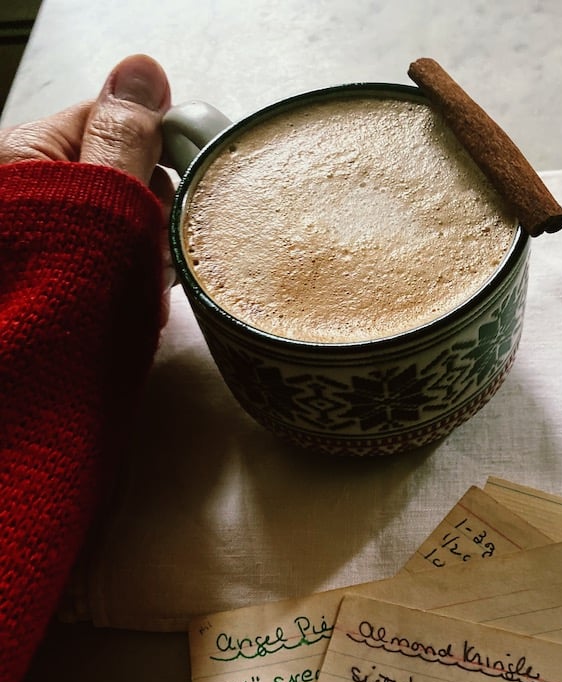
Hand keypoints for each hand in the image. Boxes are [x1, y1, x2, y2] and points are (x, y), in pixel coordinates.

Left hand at [0, 54, 174, 315]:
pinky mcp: (64, 280)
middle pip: (116, 172)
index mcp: (29, 154)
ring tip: (146, 290)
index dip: (155, 145)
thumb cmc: (62, 290)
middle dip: (149, 210)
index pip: (110, 118)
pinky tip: (135, 307)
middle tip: (155, 251)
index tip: (183, 183)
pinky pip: (112, 262)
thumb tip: (143, 70)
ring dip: (144, 253)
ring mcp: (48, 239)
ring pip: (119, 222)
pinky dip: (130, 282)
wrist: (36, 384)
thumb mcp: (102, 201)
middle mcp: (33, 192)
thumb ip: (124, 134)